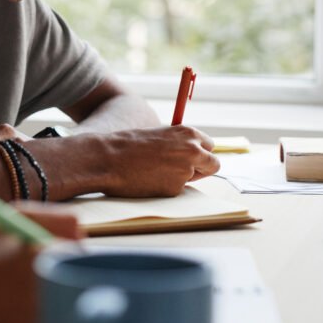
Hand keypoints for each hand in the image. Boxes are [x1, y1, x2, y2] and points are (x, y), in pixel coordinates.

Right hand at [97, 125, 220, 196]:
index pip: (209, 146)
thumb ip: (178, 144)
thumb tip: (190, 155)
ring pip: (193, 179)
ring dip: (181, 178)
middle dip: (203, 168)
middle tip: (185, 170)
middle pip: (213, 164)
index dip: (199, 153)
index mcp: (188, 133)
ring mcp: (186, 171)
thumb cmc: (128, 145)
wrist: (109, 158)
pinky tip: (149, 180)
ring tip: (156, 172)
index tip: (190, 157)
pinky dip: (166, 188)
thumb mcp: (158, 135)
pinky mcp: (176, 189)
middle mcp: (192, 151)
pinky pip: (177, 190)